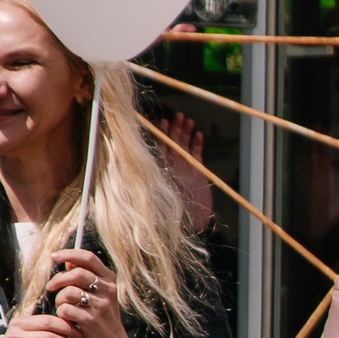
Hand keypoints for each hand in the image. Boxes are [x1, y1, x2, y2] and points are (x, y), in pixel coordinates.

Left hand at [46, 250, 139, 337]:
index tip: (54, 256)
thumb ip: (85, 276)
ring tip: (63, 306)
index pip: (88, 258)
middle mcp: (108, 290)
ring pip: (69, 292)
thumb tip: (68, 261)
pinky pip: (66, 309)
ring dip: (60, 299)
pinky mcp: (91, 320)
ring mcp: (101, 305)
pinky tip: (67, 318)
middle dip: (59, 279)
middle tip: (51, 287)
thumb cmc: (101, 314)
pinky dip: (62, 313)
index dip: (69, 254)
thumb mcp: (100, 293)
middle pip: (76, 273)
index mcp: (109, 279)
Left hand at [152, 111, 214, 232]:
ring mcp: (185, 167)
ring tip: (188, 120)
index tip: (162, 122)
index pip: (159, 146)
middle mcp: (173, 166)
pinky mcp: (197, 172)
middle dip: (175, 128)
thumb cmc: (174, 209)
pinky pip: (197, 154)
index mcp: (162, 169)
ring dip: (186, 132)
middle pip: (172, 142)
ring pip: (184, 145)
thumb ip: (154, 179)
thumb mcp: (160, 194)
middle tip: (179, 115)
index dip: (161, 133)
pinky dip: (197, 143)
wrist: (194, 221)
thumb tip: (140, 164)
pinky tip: (198, 134)